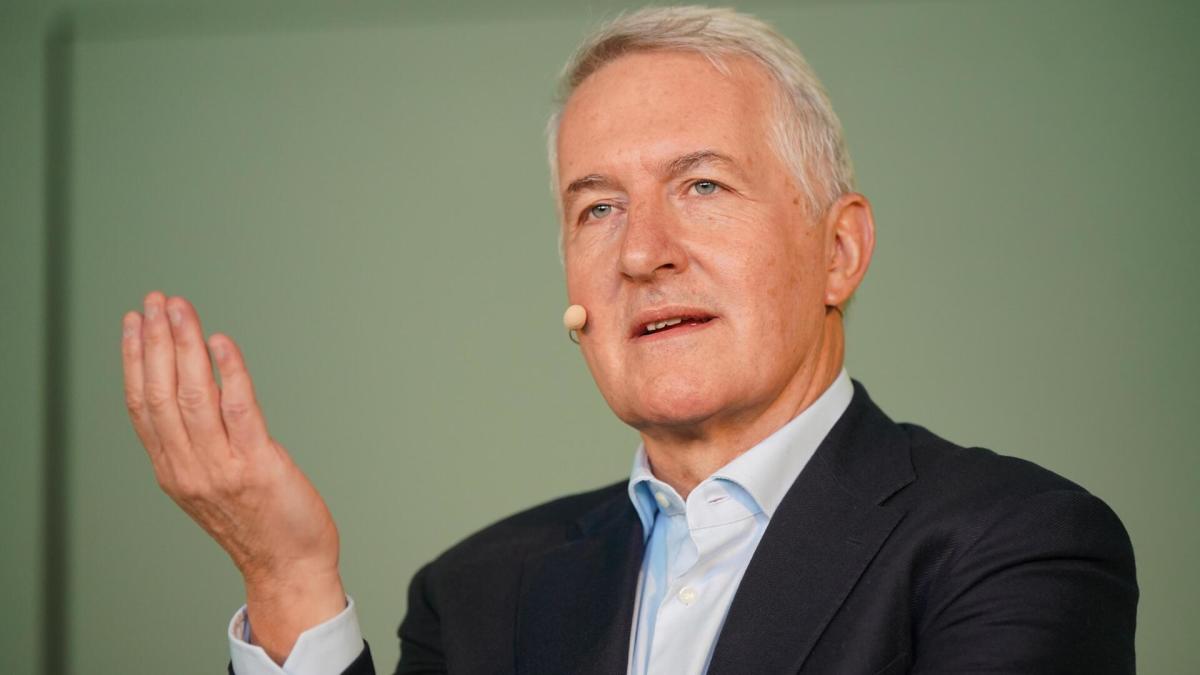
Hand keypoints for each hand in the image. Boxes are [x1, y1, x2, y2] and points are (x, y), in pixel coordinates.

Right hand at [122, 291, 345, 661]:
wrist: (289, 567)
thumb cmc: (260, 524)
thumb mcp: (211, 484)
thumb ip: (198, 445)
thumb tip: (201, 391)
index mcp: (173, 470)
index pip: (142, 405)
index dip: (134, 360)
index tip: (134, 322)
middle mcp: (188, 467)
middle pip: (161, 393)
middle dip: (156, 340)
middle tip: (156, 299)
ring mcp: (220, 467)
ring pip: (192, 395)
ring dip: (186, 345)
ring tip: (182, 309)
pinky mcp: (257, 465)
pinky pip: (238, 409)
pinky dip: (229, 371)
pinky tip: (222, 342)